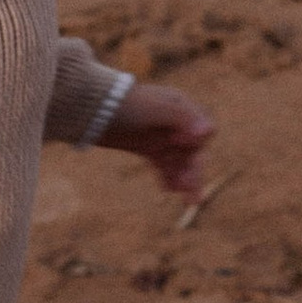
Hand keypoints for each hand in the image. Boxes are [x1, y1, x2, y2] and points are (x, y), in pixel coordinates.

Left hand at [99, 78, 214, 197]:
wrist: (91, 109)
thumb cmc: (126, 104)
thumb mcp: (156, 109)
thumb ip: (183, 118)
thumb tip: (210, 131)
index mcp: (181, 108)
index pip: (202, 131)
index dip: (196, 142)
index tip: (178, 144)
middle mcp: (175, 123)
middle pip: (193, 151)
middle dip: (194, 170)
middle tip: (190, 190)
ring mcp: (161, 136)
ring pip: (180, 161)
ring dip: (184, 178)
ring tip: (185, 198)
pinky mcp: (148, 147)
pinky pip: (164, 165)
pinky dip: (168, 177)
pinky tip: (168, 190)